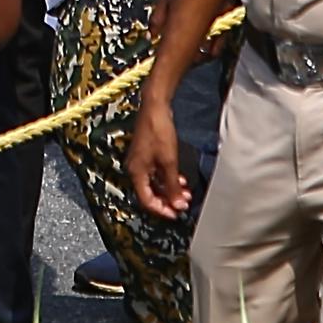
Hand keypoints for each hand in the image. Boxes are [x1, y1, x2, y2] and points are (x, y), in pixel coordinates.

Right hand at [125, 95, 195, 219]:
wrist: (155, 107)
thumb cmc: (159, 133)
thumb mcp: (169, 161)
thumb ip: (173, 185)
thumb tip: (178, 206)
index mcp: (137, 172)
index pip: (146, 200)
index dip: (162, 210)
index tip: (177, 214)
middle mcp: (136, 169)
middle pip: (150, 193)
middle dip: (168, 200)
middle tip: (184, 204)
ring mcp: (141, 161)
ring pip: (155, 184)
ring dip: (170, 190)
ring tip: (186, 193)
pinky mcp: (147, 155)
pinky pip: (156, 174)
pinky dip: (168, 179)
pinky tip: (181, 179)